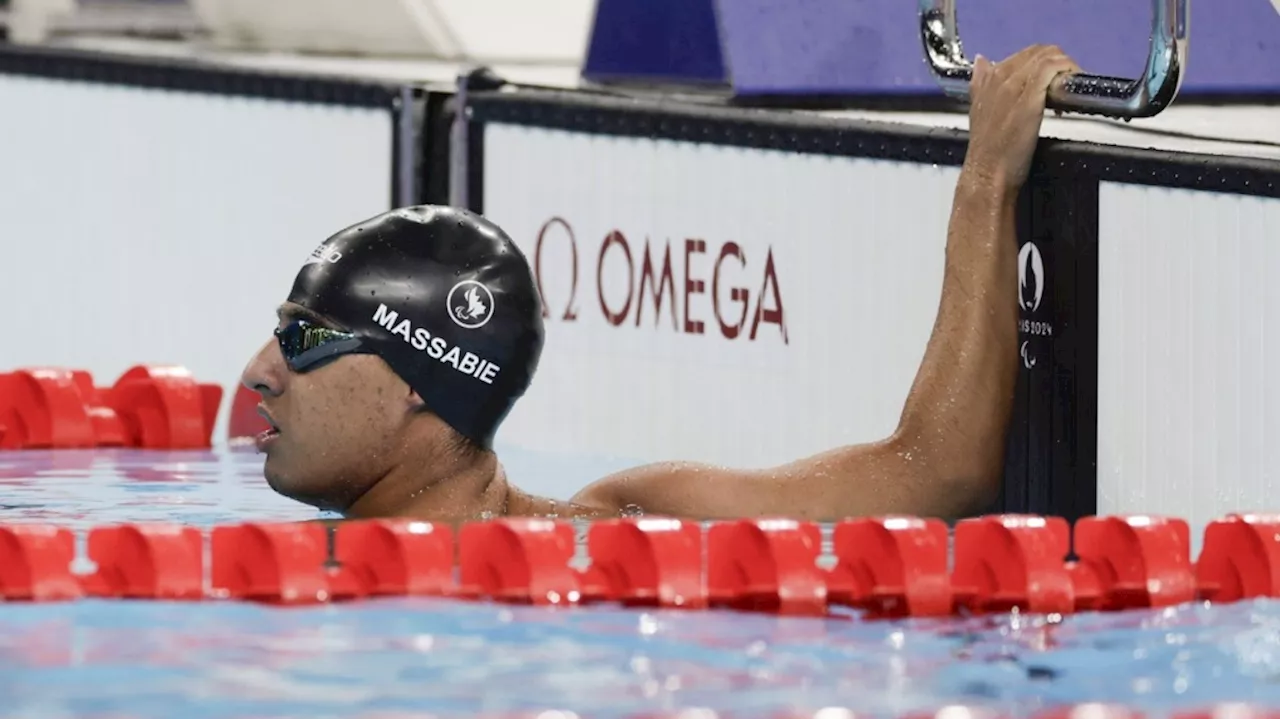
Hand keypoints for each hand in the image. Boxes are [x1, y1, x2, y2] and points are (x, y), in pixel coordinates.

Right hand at [963, 45, 1080, 191]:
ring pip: (1048, 56)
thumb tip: (982, 61)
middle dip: (1057, 62)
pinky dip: (1067, 72)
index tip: (1052, 82)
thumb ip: (980, 85)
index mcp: (988, 79)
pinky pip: (1052, 69)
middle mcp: (999, 76)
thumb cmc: (988, 153)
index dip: (1043, 63)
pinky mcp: (1030, 96)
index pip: (1024, 55)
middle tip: (1067, 84)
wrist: (987, 174)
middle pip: (1038, 51)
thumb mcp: (978, 112)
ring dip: (1066, 67)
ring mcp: (1014, 85)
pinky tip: (1072, 89)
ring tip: (1071, 88)